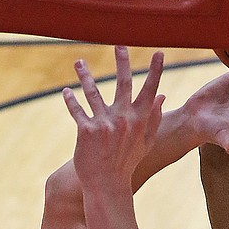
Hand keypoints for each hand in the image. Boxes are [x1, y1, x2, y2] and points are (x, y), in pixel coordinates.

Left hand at [63, 45, 164, 187]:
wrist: (107, 184)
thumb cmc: (127, 163)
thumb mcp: (145, 142)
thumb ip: (154, 119)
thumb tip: (162, 97)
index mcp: (139, 120)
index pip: (150, 91)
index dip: (155, 71)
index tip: (159, 53)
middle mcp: (123, 119)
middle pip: (123, 83)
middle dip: (122, 62)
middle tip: (119, 44)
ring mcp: (104, 124)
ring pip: (94, 92)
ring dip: (86, 75)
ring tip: (79, 62)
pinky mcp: (87, 131)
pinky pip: (78, 110)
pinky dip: (71, 100)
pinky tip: (66, 92)